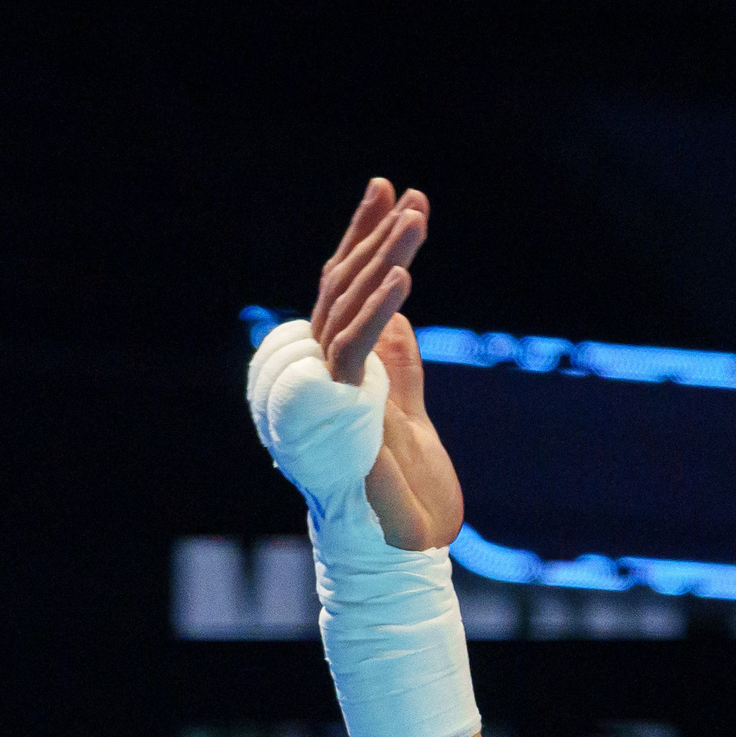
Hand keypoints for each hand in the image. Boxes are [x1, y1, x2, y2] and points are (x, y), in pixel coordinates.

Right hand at [312, 179, 461, 551]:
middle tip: (405, 190)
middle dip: (375, 234)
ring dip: (385, 257)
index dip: (366, 238)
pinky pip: (356, 347)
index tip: (392, 194)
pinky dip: (380, 308)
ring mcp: (322, 387)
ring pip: (349, 307)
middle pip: (342, 285)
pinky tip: (403, 276)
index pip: (345, 288)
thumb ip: (395, 365)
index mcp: (334, 367)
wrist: (392, 546)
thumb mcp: (406, 413)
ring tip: (417, 216)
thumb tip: (397, 316)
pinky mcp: (337, 409)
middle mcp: (318, 370)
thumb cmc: (398, 492)